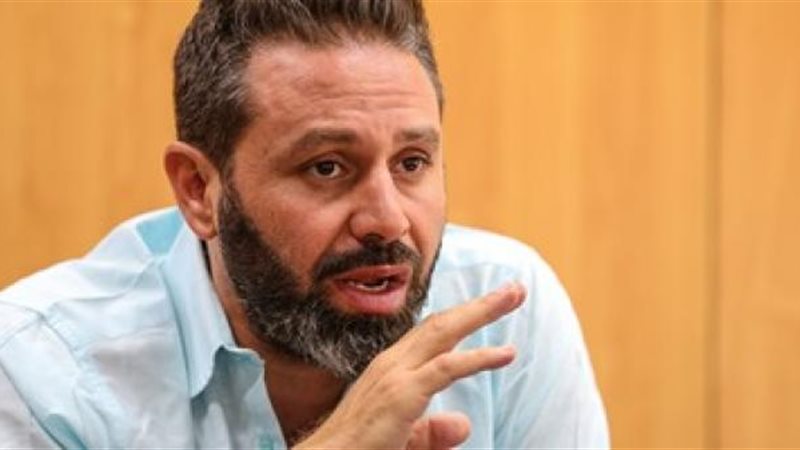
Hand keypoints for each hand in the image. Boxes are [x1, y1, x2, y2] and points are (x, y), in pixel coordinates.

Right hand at [294, 282, 525, 449]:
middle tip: (515, 288)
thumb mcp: (401, 440)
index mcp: (390, 369)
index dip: (463, 318)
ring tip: (515, 296)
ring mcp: (395, 376)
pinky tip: (505, 353)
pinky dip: (478, 357)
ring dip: (483, 312)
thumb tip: (463, 424)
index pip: (431, 334)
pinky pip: (446, 368)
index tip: (492, 305)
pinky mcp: (401, 395)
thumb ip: (431, 432)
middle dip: (480, 304)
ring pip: (445, 333)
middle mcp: (391, 364)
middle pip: (442, 323)